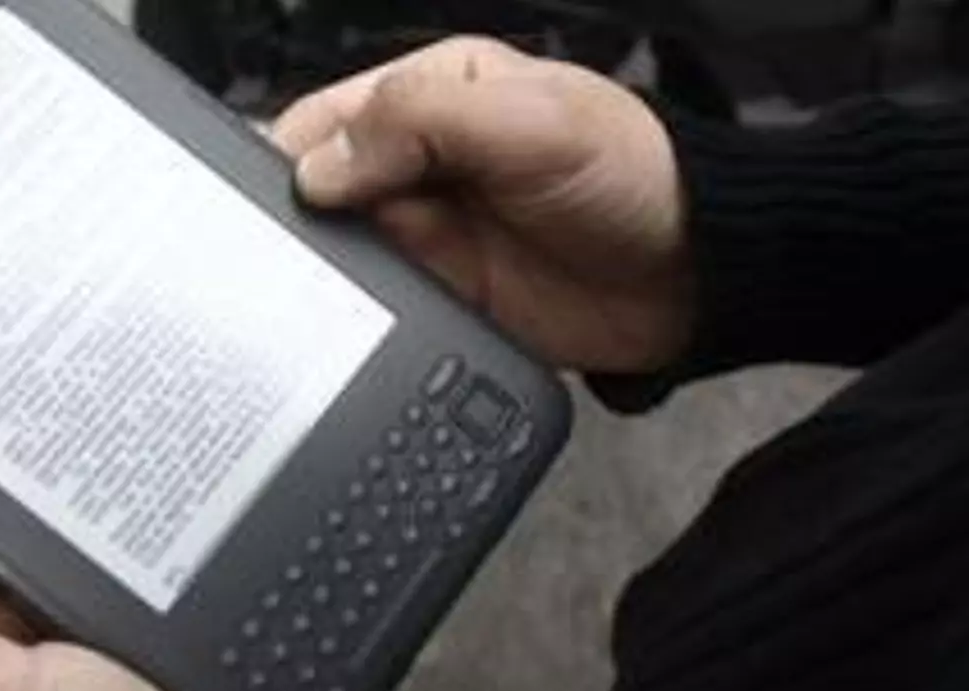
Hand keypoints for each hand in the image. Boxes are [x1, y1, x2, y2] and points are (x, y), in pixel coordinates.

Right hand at [272, 37, 692, 373]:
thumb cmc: (631, 175)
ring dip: (324, 269)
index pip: (331, 113)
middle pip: (322, 186)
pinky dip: (355, 313)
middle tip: (289, 251)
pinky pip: (378, 304)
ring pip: (340, 250)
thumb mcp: (528, 120)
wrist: (690, 277)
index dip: (294, 152)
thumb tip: (322, 166)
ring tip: (315, 288)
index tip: (278, 195)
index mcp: (435, 91)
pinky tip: (347, 321)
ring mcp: (430, 232)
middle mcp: (421, 160)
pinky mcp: (443, 294)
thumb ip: (421, 120)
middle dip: (299, 217)